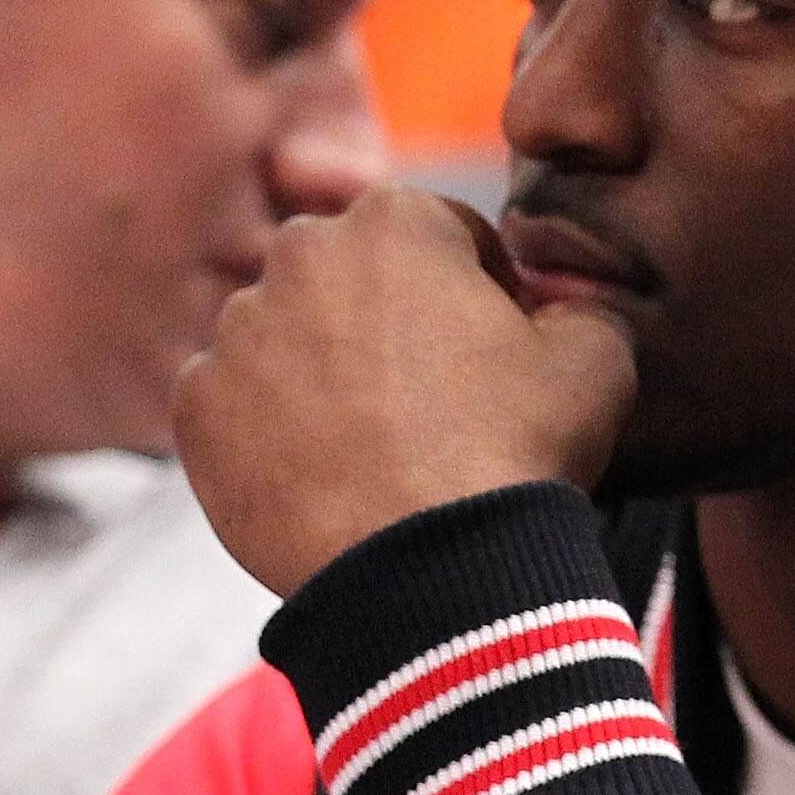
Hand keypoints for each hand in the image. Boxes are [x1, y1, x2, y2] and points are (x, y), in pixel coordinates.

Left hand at [174, 185, 636, 596]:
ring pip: (289, 336)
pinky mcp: (196, 404)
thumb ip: (581, 308)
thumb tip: (560, 311)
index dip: (482, 291)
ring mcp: (236, 331)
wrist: (427, 572)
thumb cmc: (513, 455)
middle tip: (434, 402)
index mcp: (396, 221)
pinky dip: (273, 430)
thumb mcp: (598, 362)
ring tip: (377, 448)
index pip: (446, 234)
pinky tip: (328, 475)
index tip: (497, 349)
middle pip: (354, 277)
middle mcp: (300, 254)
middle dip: (389, 322)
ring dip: (326, 373)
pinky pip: (239, 402)